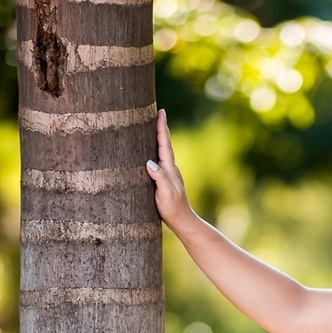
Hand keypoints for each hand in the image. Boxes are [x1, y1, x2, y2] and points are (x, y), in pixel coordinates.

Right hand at [145, 110, 194, 235]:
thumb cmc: (173, 209)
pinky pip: (158, 159)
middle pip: (164, 143)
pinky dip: (155, 149)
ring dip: (158, 136)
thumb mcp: (166, 194)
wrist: (182, 221)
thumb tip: (149, 162)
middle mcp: (169, 168)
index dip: (161, 127)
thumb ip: (160, 178)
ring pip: (162, 150)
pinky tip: (151, 150)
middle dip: (160, 127)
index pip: (164, 144)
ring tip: (153, 125)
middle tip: (158, 111)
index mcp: (169, 168)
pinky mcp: (163, 179)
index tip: (160, 112)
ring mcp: (167, 173)